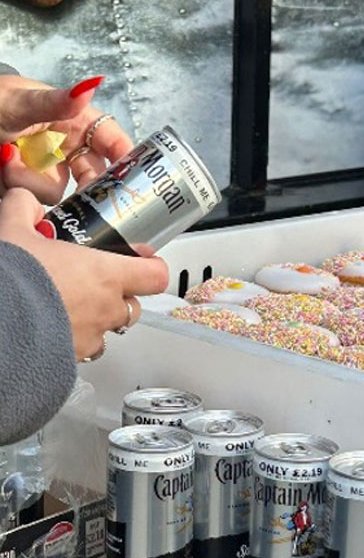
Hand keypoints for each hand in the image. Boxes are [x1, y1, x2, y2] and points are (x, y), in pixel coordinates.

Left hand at [0, 75, 132, 203]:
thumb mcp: (19, 102)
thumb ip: (55, 101)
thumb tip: (91, 86)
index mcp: (74, 121)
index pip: (112, 140)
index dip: (127, 159)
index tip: (131, 178)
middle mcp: (67, 147)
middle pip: (94, 175)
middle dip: (81, 184)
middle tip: (72, 187)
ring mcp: (49, 168)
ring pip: (61, 191)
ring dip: (31, 180)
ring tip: (6, 157)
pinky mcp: (30, 185)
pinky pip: (36, 199)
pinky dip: (17, 186)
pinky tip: (4, 168)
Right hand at [0, 188, 167, 359]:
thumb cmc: (11, 278)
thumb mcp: (14, 230)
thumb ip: (25, 209)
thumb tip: (27, 200)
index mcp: (105, 274)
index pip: (155, 275)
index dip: (151, 268)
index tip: (142, 261)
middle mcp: (106, 308)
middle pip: (134, 304)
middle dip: (119, 296)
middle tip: (94, 284)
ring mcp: (93, 335)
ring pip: (110, 329)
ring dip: (98, 319)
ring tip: (71, 306)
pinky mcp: (75, 357)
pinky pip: (86, 349)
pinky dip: (76, 339)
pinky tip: (54, 327)